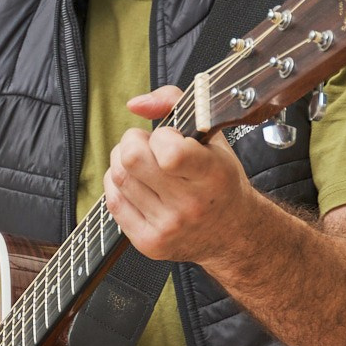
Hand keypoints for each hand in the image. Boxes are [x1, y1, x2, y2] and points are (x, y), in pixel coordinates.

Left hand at [104, 86, 252, 269]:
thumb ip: (175, 103)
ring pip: (118, 177)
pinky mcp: (149, 242)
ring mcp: (168, 227)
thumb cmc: (220, 180)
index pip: (170, 153)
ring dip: (123, 161)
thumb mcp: (212, 136)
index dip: (161, 136)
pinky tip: (137, 183)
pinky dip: (118, 184)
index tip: (170, 137)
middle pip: (131, 159)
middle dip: (133, 141)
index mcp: (212, 175)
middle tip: (147, 145)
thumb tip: (135, 104)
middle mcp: (190, 205)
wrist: (232, 232)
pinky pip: (113, 201)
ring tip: (143, 164)